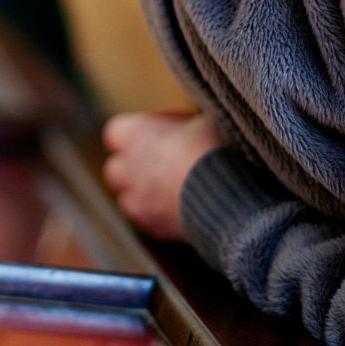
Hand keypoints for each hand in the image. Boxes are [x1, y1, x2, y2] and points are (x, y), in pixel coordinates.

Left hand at [101, 111, 222, 241]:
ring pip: (129, 198)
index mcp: (133, 134)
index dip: (140, 132)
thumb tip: (194, 126)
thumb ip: (188, 123)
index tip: (168, 132)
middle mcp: (127, 168)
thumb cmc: (213, 147)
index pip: (117, 133)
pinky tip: (188, 209)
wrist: (228, 195)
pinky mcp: (154, 227)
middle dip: (135, 166)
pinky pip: (151, 221)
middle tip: (167, 162)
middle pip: (116, 168)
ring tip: (177, 188)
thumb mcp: (205, 118)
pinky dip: (163, 216)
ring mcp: (137, 201)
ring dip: (146, 193)